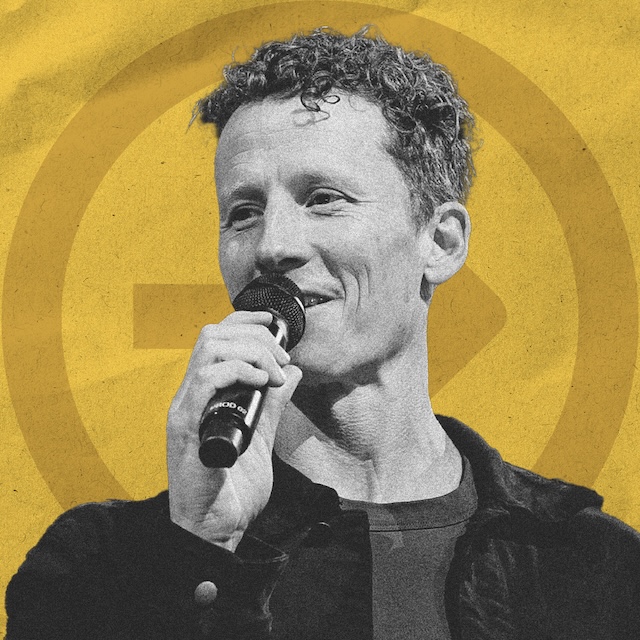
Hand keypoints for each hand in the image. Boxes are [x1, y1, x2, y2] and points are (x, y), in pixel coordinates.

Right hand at [167, 311, 301, 551]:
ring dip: (251, 352)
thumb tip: (291, 373)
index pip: (215, 337)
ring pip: (210, 349)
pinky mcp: (186, 427)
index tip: (274, 324)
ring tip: (274, 374)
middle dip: (256, 337)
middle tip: (282, 361)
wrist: (216, 530)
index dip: (243, 321)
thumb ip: (273, 405)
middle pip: (214, 335)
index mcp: (205, 396)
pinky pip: (206, 381)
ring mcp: (186, 410)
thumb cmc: (231, 490)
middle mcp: (190, 397)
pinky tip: (260, 384)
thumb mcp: (261, 437)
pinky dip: (238, 371)